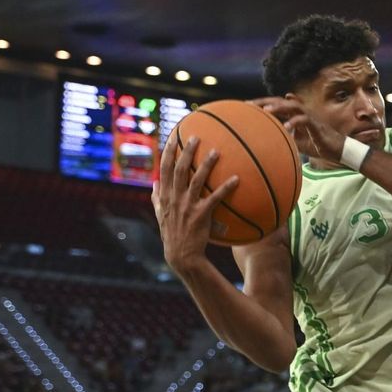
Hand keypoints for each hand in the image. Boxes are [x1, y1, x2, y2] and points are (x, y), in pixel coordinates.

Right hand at [153, 133, 239, 271]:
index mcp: (165, 195)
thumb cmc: (172, 234)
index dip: (167, 151)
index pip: (164, 168)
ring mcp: (187, 206)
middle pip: (179, 169)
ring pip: (197, 180)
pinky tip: (237, 179)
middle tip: (196, 136)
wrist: (181, 255)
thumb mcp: (160, 215)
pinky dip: (226, 188)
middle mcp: (174, 198)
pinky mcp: (201, 215)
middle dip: (187, 151)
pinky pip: (215, 198)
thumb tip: (154, 183)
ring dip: (206, 165)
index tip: (173, 136)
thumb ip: (157, 198)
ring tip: (217, 151)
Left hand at [251, 96, 345, 164]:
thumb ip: (285, 136)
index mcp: (294, 114)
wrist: (337, 149)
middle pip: (280, 101)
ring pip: (291, 106)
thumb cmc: (318, 145)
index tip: (245, 107)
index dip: (260, 104)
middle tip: (248, 104)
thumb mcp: (297, 141)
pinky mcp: (316, 124)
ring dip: (278, 107)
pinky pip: (304, 120)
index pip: (275, 105)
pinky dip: (294, 123)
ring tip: (265, 111)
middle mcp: (300, 112)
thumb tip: (270, 139)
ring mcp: (308, 116)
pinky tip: (285, 127)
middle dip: (264, 101)